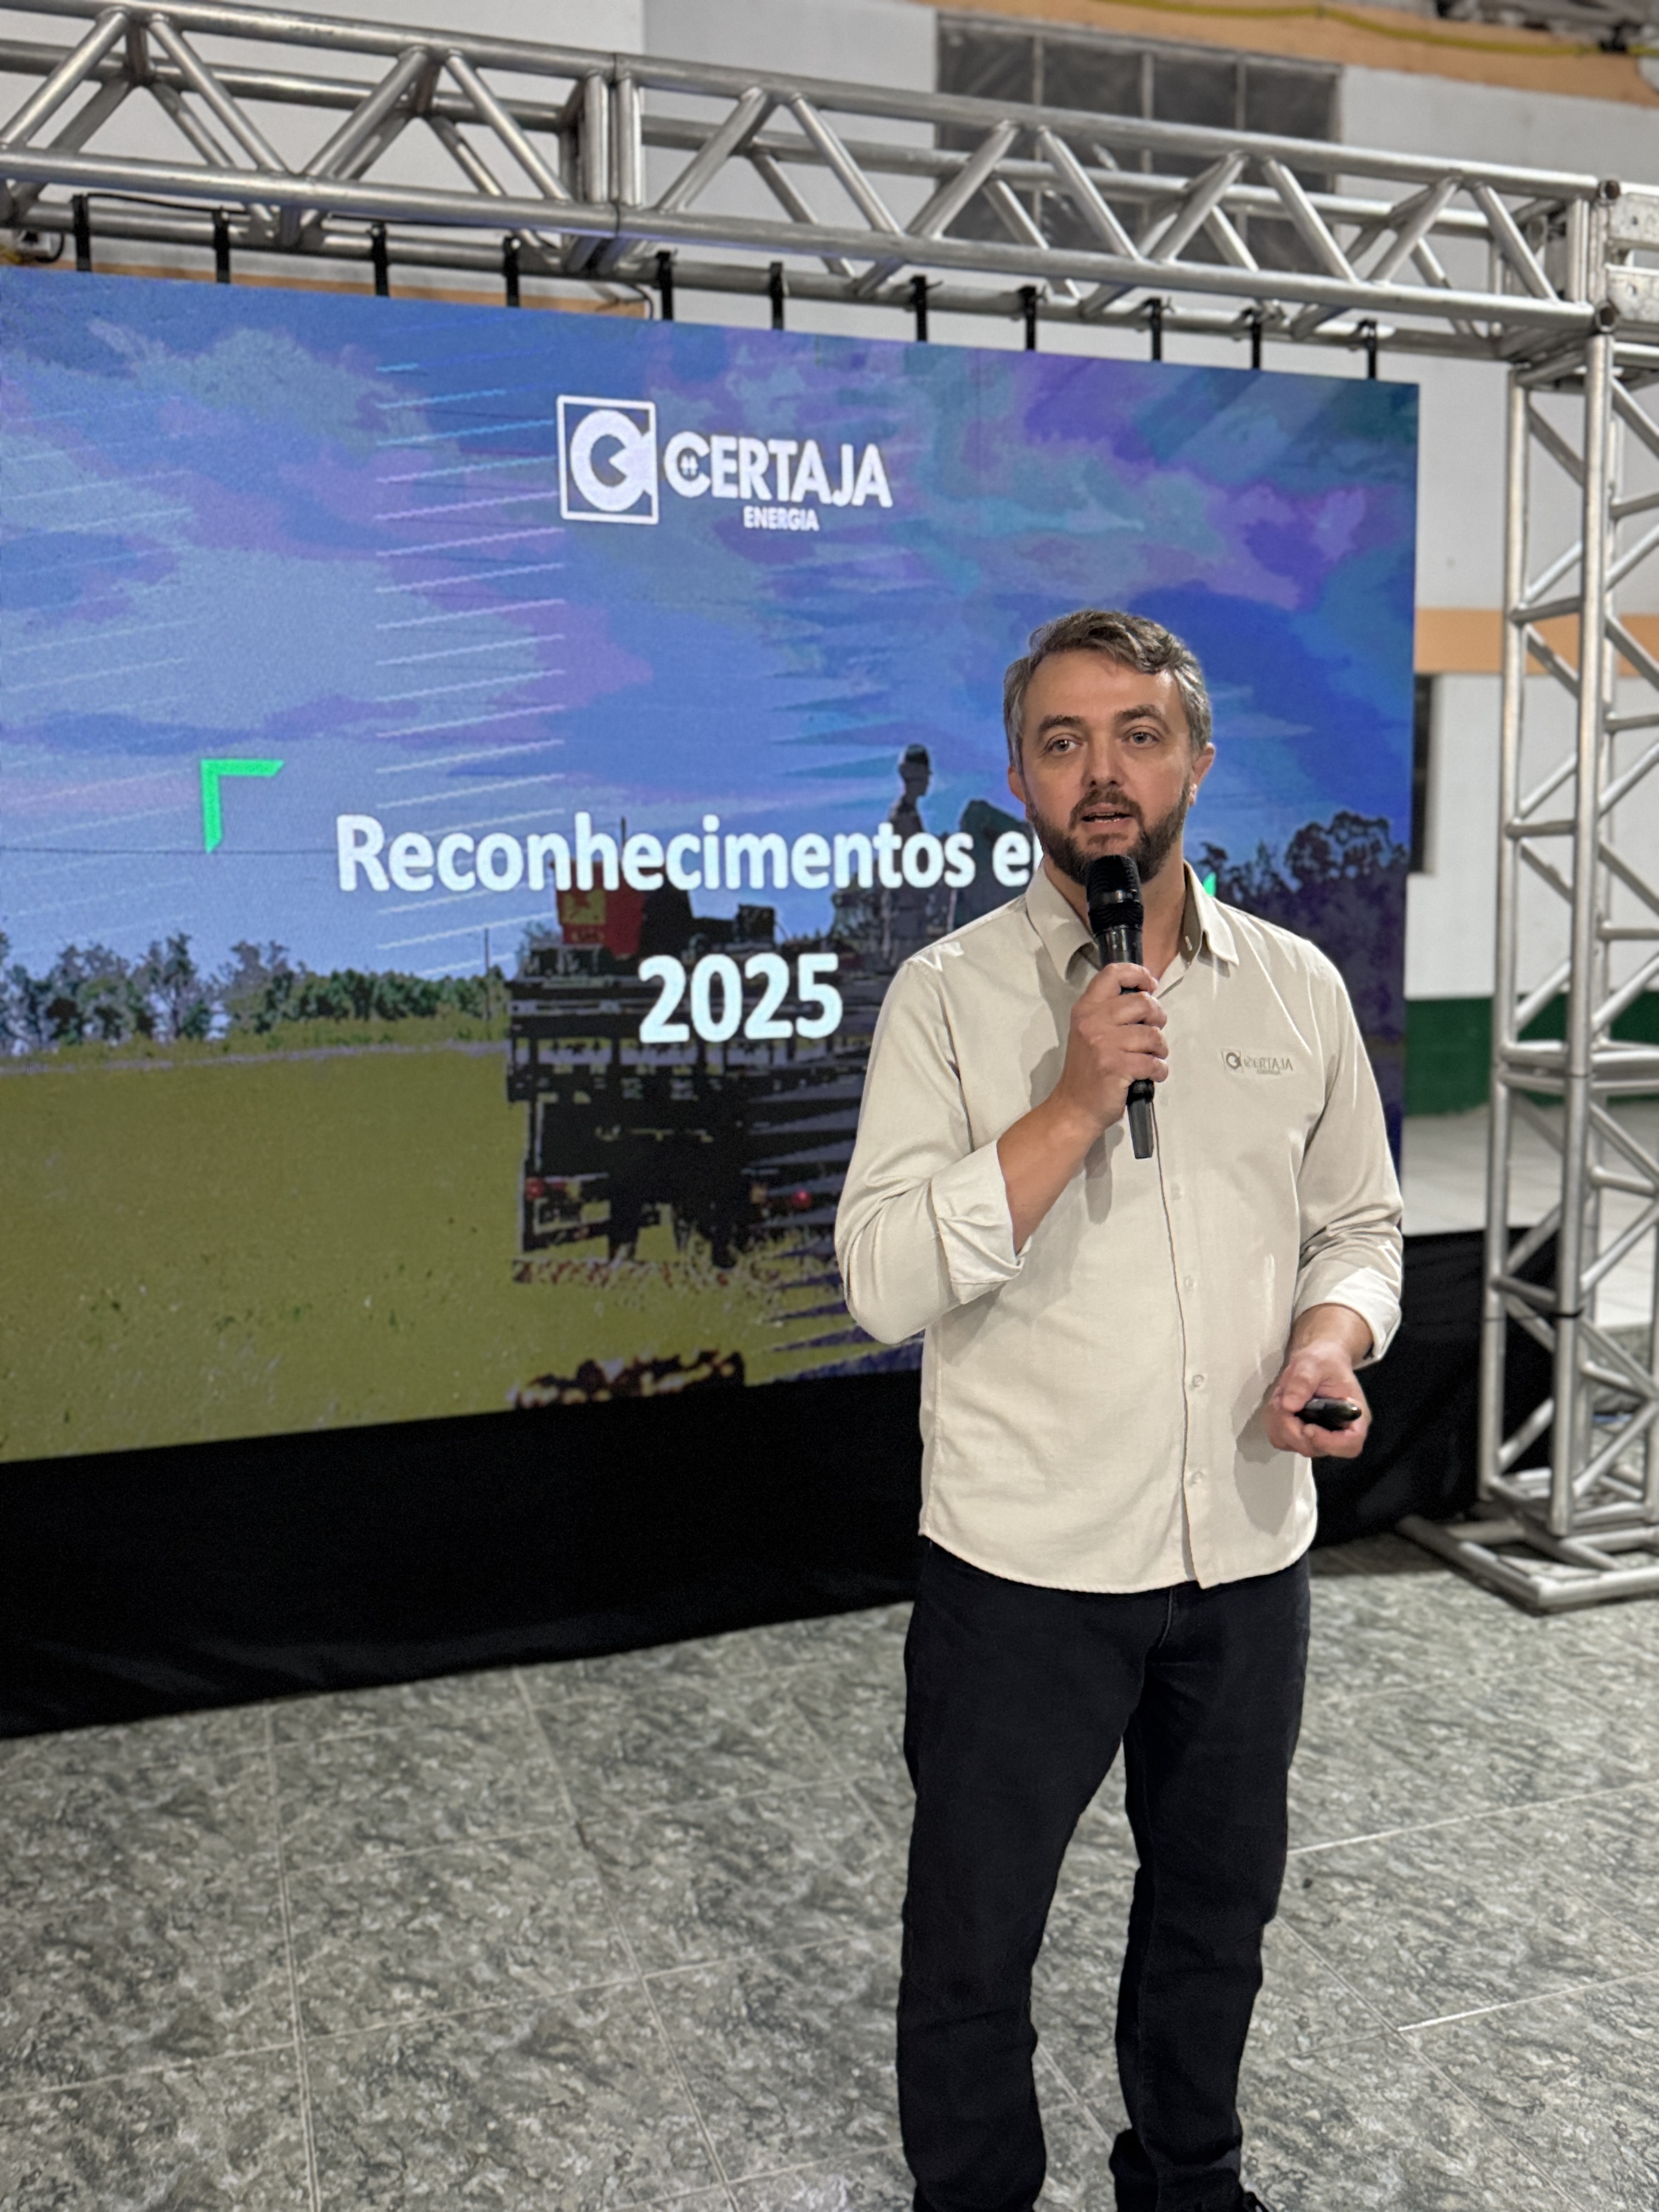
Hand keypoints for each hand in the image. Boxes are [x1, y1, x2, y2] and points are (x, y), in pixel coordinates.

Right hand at [1047, 962, 1167, 1140]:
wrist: (1074, 1108)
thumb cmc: (1087, 1071)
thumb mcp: (1089, 1032)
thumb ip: (1110, 1012)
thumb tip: (1147, 997)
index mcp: (1085, 1009)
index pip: (1112, 974)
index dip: (1138, 974)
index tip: (1151, 986)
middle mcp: (1092, 1021)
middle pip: (1142, 1002)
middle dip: (1158, 1017)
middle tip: (1154, 1031)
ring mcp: (1103, 1044)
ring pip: (1151, 1034)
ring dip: (1160, 1048)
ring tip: (1153, 1056)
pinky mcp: (1116, 1066)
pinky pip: (1153, 1061)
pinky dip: (1159, 1069)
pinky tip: (1153, 1074)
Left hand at [1265, 1336, 1370, 1459]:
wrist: (1317, 1363)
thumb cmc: (1324, 1361)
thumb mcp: (1314, 1362)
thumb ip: (1303, 1381)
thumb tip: (1289, 1405)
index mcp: (1354, 1416)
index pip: (1350, 1445)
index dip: (1328, 1442)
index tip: (1307, 1427)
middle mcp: (1339, 1433)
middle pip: (1315, 1448)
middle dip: (1292, 1427)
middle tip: (1283, 1399)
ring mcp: (1318, 1437)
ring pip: (1293, 1444)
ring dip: (1280, 1422)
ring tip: (1282, 1396)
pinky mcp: (1301, 1435)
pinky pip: (1281, 1439)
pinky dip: (1273, 1422)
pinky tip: (1279, 1403)